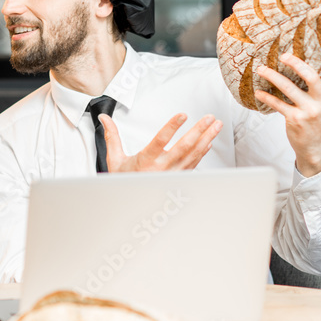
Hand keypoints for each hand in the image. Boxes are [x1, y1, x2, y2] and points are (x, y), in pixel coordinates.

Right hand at [102, 113, 221, 172]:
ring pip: (194, 154)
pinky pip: (195, 163)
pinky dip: (203, 151)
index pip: (160, 141)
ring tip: (215, 125)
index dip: (172, 127)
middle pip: (184, 147)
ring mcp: (174, 174)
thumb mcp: (115, 159)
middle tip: (208, 118)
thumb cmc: (125, 181)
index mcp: (146, 161)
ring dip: (207, 138)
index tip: (182, 115)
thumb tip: (105, 119)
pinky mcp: (180, 177)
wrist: (131, 205)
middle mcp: (162, 168)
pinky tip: (209, 142)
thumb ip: (112, 136)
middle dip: (199, 130)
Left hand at [254, 54, 320, 176]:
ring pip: (289, 88)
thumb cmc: (318, 119)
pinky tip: (258, 92)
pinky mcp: (295, 119)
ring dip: (273, 77)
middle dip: (296, 64)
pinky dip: (266, 97)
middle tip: (283, 55)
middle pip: (311, 77)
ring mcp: (308, 111)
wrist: (314, 146)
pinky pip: (278, 104)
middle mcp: (320, 102)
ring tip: (261, 69)